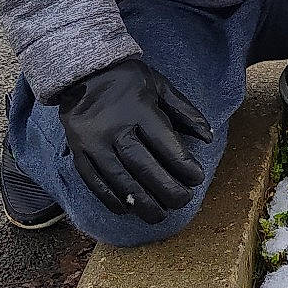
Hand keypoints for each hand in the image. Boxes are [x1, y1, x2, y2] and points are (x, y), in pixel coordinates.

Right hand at [56, 58, 213, 223]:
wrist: (82, 72)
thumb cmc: (128, 81)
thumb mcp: (160, 86)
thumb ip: (185, 111)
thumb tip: (208, 138)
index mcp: (139, 110)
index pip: (165, 144)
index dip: (183, 165)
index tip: (197, 178)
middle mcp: (115, 129)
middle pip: (143, 166)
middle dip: (166, 189)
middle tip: (182, 202)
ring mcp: (94, 143)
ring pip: (119, 180)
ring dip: (141, 202)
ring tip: (159, 216)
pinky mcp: (78, 152)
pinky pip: (94, 181)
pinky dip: (111, 199)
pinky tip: (127, 210)